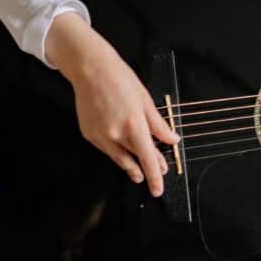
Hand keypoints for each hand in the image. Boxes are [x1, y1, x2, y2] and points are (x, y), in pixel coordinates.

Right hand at [45, 13, 179, 195]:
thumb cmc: (121, 80)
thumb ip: (159, 125)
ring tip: (137, 173)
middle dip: (145, 170)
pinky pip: (106, 149)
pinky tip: (121, 151)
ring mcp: (100, 136)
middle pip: (134, 160)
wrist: (91, 70)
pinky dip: (115, 152)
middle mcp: (116, 135)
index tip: (158, 189)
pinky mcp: (88, 134)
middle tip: (156, 174)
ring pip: (118, 158)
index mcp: (134, 125)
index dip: (154, 176)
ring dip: (130, 166)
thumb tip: (172, 140)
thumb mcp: (146, 101)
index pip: (148, 158)